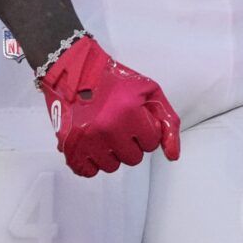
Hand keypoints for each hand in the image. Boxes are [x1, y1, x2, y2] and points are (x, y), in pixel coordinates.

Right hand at [36, 36, 180, 177]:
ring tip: (106, 132)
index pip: (151, 143)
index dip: (146, 130)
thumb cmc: (115, 80)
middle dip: (131, 143)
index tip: (137, 118)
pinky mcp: (69, 147)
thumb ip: (168, 122)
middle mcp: (107, 128)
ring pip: (112, 166)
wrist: (75, 71)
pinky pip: (88, 171)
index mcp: (129, 111)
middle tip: (121, 124)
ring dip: (112, 152)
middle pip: (133, 158)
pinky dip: (92, 161)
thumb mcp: (150, 91)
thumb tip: (173, 156)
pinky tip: (93, 143)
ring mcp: (86, 139)